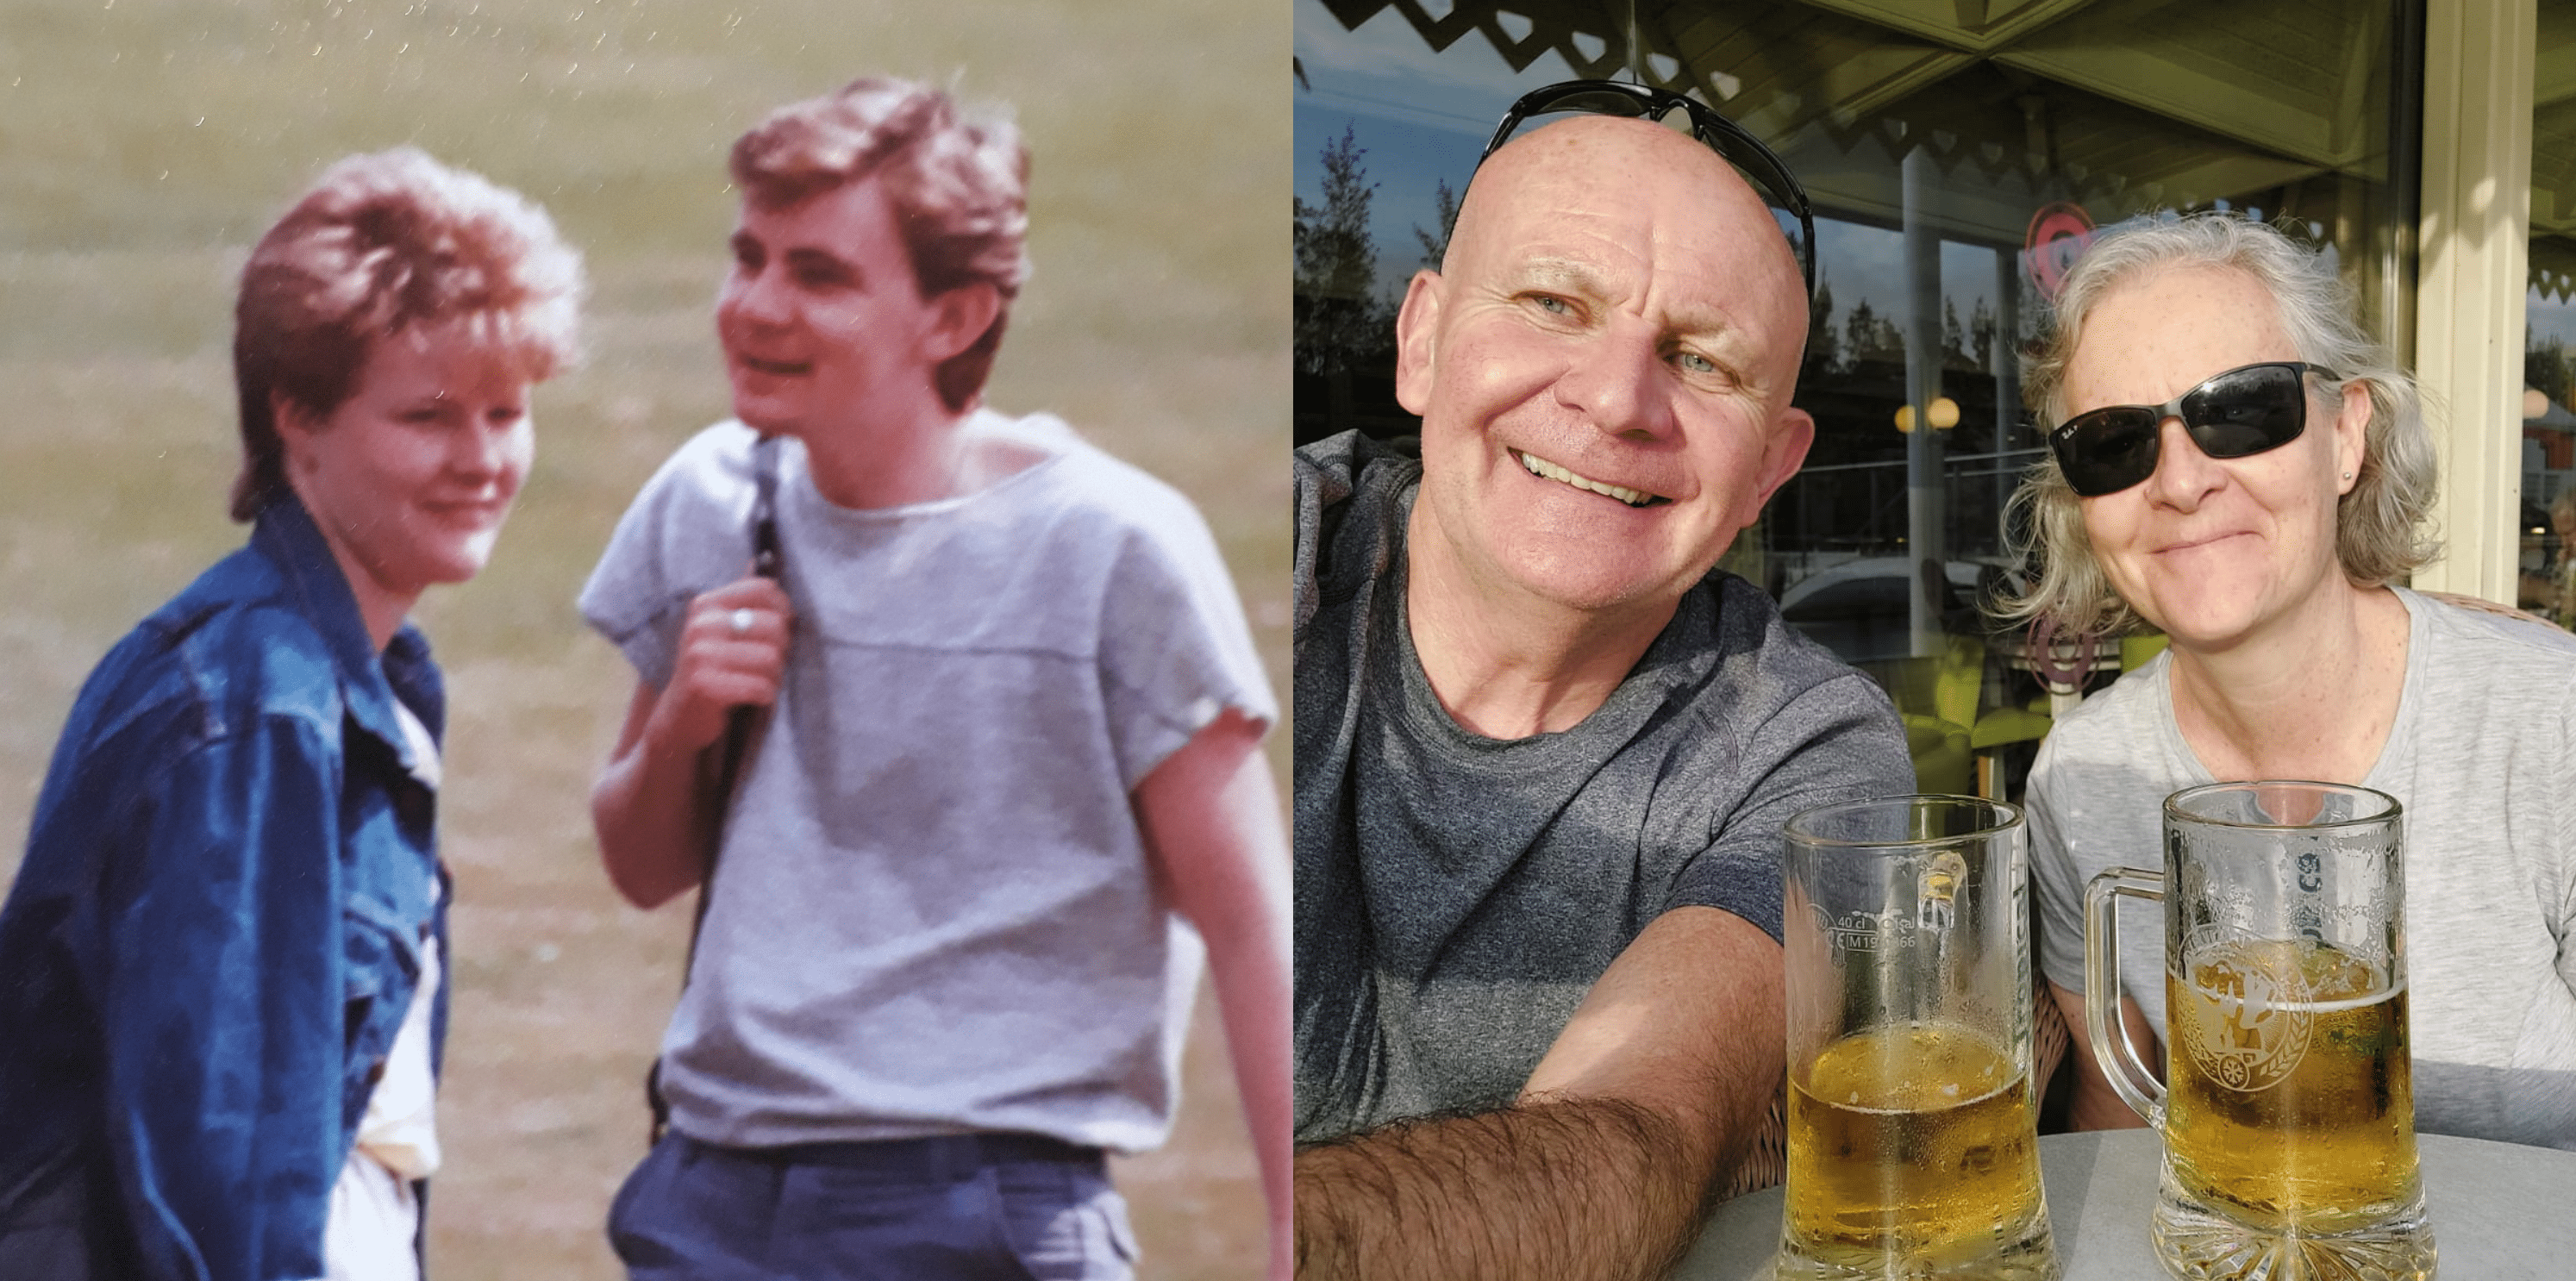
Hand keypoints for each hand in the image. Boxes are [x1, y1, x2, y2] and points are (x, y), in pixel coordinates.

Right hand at [646, 575, 791, 752]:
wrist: (678, 719)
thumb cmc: (713, 672)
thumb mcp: (723, 631)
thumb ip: (743, 600)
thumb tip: (761, 557)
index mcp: (707, 604)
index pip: (766, 590)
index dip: (784, 612)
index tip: (779, 631)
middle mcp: (701, 624)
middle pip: (775, 626)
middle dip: (781, 652)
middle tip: (766, 667)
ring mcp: (700, 654)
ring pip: (772, 659)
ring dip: (774, 678)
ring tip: (757, 684)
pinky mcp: (705, 685)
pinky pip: (761, 687)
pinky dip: (765, 697)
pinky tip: (751, 700)